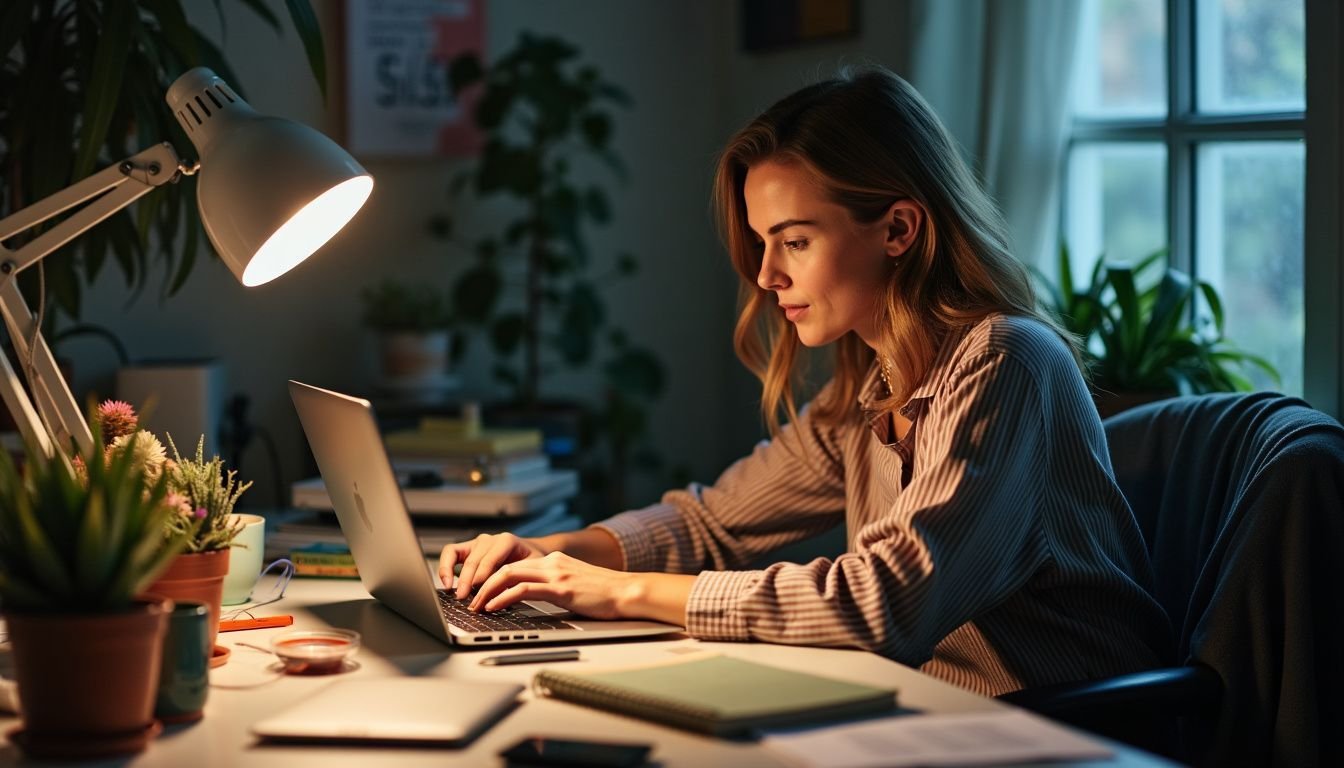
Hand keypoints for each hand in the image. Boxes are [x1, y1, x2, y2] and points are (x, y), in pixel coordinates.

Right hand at [438, 533, 549, 598]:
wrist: (532, 550)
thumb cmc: (532, 561)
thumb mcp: (530, 571)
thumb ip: (516, 581)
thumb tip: (500, 599)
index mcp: (507, 541)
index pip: (490, 560)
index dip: (481, 577)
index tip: (476, 592)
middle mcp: (489, 540)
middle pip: (473, 560)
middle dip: (466, 581)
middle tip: (464, 599)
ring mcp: (477, 543)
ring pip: (457, 554)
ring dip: (451, 572)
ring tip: (452, 590)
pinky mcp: (467, 548)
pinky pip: (450, 553)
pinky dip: (445, 566)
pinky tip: (446, 582)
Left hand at [469, 551, 635, 618]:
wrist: (627, 592)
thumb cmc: (605, 595)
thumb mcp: (574, 585)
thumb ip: (554, 586)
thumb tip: (533, 599)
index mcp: (554, 561)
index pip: (514, 565)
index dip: (493, 578)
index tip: (481, 592)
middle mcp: (551, 562)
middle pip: (506, 567)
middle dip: (483, 584)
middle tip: (471, 600)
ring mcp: (555, 574)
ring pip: (509, 575)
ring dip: (487, 591)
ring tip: (477, 606)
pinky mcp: (560, 588)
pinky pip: (523, 590)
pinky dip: (503, 598)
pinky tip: (494, 606)